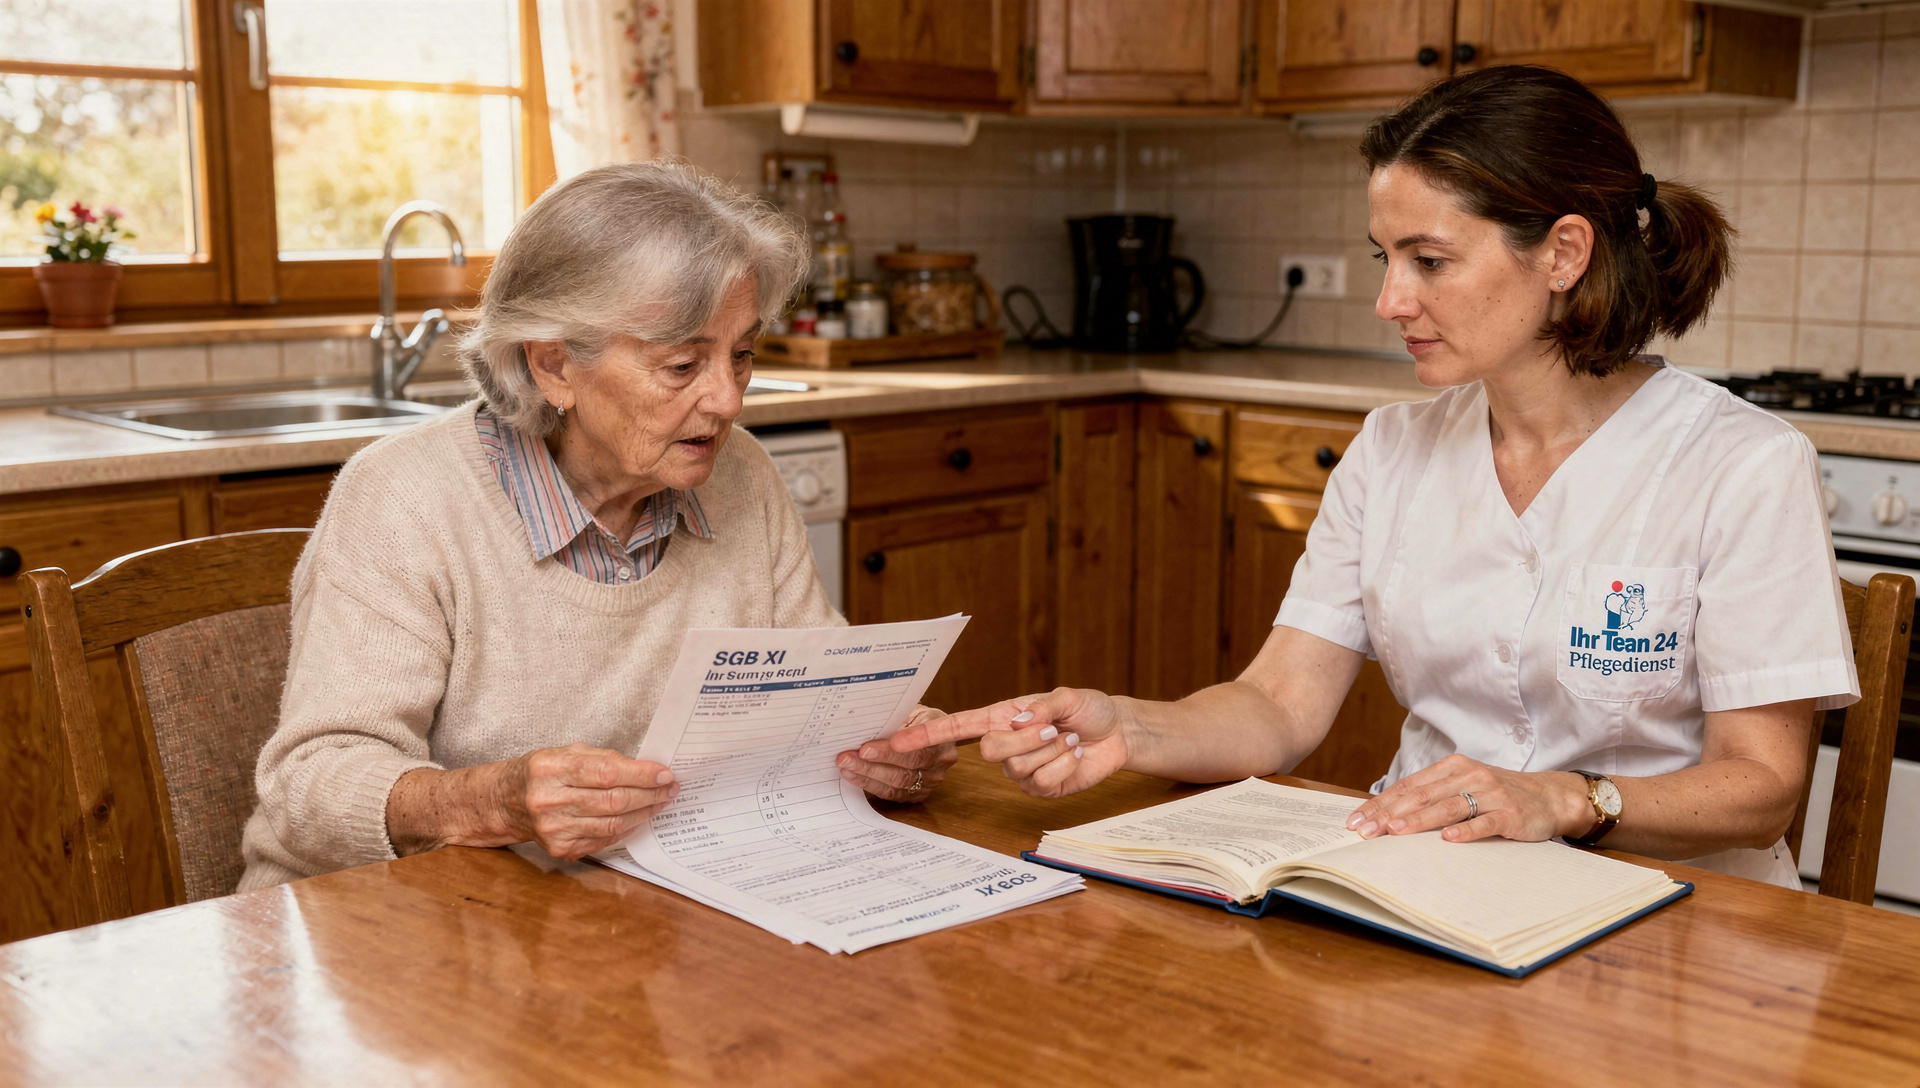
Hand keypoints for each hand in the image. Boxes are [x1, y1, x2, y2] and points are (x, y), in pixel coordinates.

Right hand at [498, 743, 680, 859]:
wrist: (505, 802)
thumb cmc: (541, 772)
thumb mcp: (566, 752)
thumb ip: (603, 759)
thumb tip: (645, 769)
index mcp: (550, 768)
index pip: (606, 772)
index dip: (641, 774)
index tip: (665, 774)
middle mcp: (549, 800)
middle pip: (613, 800)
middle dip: (649, 794)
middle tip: (670, 789)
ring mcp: (553, 828)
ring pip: (612, 823)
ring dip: (643, 813)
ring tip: (660, 802)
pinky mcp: (559, 848)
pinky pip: (604, 839)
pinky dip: (626, 828)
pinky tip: (638, 817)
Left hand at [837, 705, 958, 802]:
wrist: (933, 729)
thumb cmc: (919, 717)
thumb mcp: (913, 711)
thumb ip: (896, 722)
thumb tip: (865, 728)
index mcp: (943, 739)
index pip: (917, 750)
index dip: (890, 751)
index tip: (866, 748)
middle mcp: (941, 763)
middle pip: (905, 771)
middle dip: (872, 765)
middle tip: (847, 758)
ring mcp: (931, 782)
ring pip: (897, 784)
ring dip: (867, 776)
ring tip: (846, 766)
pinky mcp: (919, 794)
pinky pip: (892, 794)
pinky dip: (871, 785)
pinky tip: (854, 776)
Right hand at [891, 687, 1129, 798]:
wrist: (1117, 733)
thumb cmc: (1088, 709)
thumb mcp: (1066, 697)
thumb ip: (1041, 707)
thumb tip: (1017, 721)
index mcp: (1000, 717)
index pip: (955, 727)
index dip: (925, 735)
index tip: (894, 741)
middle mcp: (1004, 745)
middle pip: (988, 751)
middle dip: (1026, 738)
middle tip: (1054, 727)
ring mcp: (1020, 771)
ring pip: (1019, 768)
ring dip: (1053, 750)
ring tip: (1068, 739)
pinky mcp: (1040, 790)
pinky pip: (1042, 783)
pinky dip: (1064, 765)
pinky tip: (1074, 756)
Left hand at [1344, 754, 1588, 843]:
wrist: (1548, 796)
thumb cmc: (1498, 793)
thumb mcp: (1463, 786)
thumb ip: (1432, 795)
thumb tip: (1388, 813)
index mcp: (1452, 768)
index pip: (1408, 786)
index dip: (1380, 803)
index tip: (1356, 820)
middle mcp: (1468, 775)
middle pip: (1422, 795)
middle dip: (1389, 813)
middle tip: (1366, 830)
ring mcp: (1490, 793)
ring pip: (1448, 806)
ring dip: (1419, 819)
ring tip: (1396, 831)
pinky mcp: (1510, 812)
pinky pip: (1484, 821)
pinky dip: (1466, 830)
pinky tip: (1448, 839)